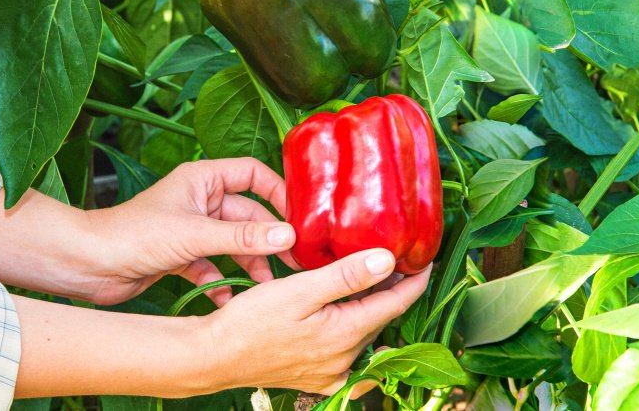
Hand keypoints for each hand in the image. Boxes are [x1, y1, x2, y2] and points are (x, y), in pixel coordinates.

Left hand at [82, 157, 299, 305]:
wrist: (89, 265)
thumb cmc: (131, 234)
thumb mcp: (194, 234)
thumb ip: (243, 237)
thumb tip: (287, 235)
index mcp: (202, 179)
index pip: (253, 174)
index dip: (278, 192)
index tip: (298, 218)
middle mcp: (199, 201)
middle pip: (248, 214)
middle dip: (269, 238)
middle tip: (294, 261)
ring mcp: (191, 229)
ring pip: (234, 244)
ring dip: (250, 264)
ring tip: (266, 286)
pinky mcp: (182, 256)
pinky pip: (214, 266)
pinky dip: (223, 281)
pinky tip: (228, 298)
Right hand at [199, 249, 430, 395]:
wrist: (214, 357)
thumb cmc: (250, 321)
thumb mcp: (298, 290)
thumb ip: (344, 276)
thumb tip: (386, 260)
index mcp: (345, 334)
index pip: (394, 304)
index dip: (413, 281)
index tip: (425, 260)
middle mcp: (344, 359)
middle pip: (378, 320)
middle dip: (389, 292)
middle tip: (394, 262)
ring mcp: (330, 373)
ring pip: (363, 337)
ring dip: (369, 311)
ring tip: (370, 283)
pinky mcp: (315, 379)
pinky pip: (349, 364)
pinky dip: (356, 343)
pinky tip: (353, 332)